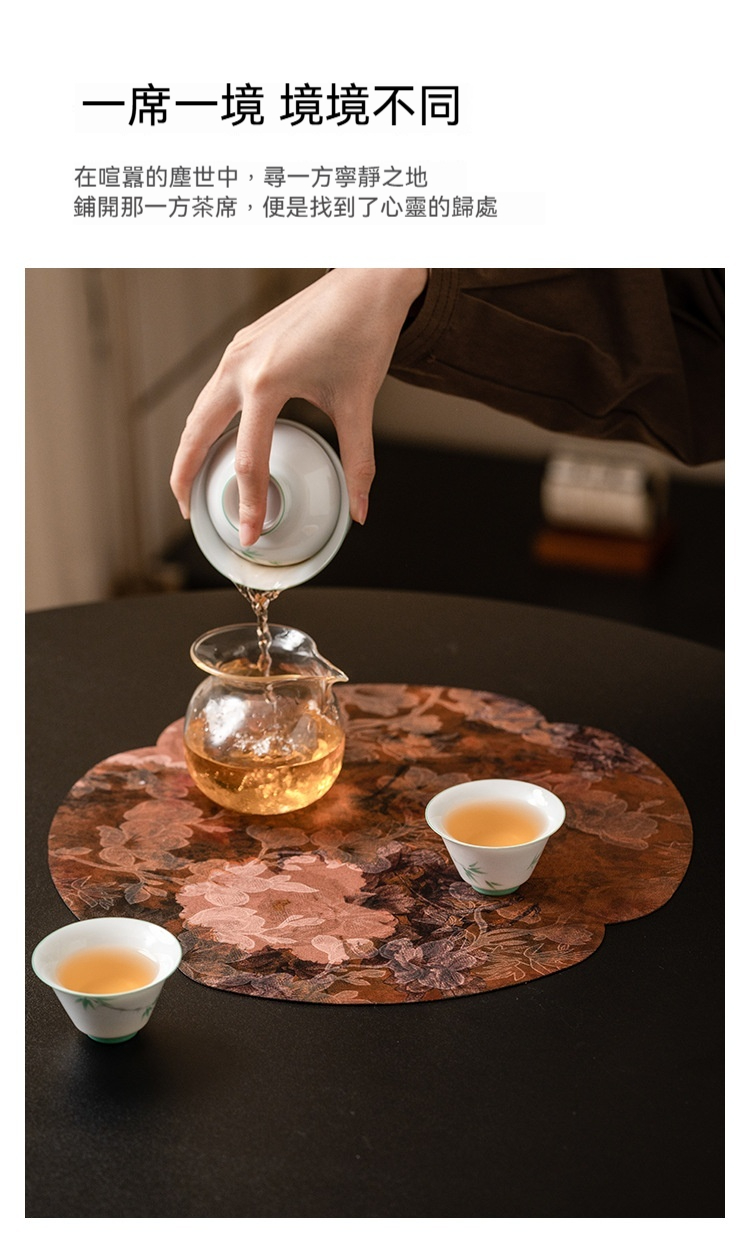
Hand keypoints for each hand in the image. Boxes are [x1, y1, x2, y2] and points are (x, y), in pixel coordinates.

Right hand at [170, 268, 427, 545]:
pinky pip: (213, 389)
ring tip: (193, 480)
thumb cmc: (363, 332)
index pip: (247, 459)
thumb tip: (361, 510)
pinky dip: (207, 419)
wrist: (368, 279)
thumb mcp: (359, 403)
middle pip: (198, 433)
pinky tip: (217, 438)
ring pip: (200, 409)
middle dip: (187, 475)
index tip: (251, 534)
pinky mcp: (243, 343)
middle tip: (188, 511)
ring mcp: (237, 351)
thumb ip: (358, 461)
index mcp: (266, 382)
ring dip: (192, 446)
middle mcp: (241, 364)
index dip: (249, 504)